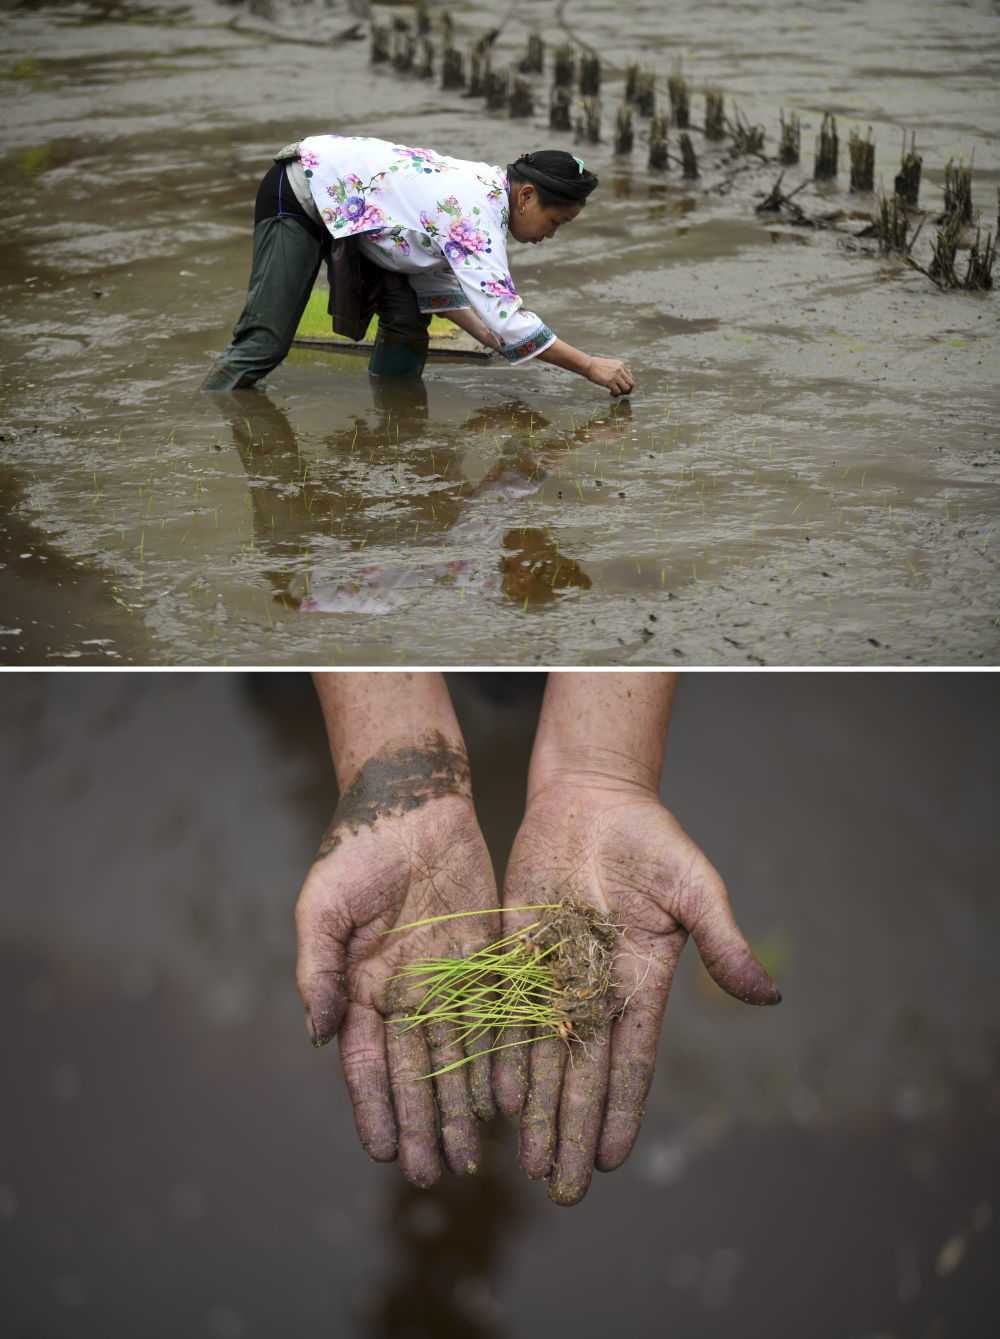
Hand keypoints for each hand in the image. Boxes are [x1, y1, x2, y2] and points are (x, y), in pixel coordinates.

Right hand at [296, 783, 498, 1187]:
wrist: (411, 802)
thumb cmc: (356, 849)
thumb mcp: (323, 907)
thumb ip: (320, 970)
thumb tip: (318, 1036)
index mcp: (362, 986)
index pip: (369, 1062)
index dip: (376, 1107)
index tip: (386, 1151)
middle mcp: (406, 992)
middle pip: (416, 1071)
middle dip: (425, 1123)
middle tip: (437, 1174)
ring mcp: (448, 977)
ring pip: (458, 1053)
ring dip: (464, 1104)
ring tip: (474, 1156)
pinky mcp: (487, 955)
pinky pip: (497, 1013)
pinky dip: (500, 1055)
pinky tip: (508, 1096)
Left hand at [493, 779, 779, 1205]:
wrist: (593, 798)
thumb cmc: (653, 840)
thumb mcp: (695, 888)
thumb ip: (723, 942)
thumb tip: (770, 996)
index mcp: (641, 982)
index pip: (630, 1061)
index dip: (617, 1110)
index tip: (608, 1161)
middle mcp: (595, 990)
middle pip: (581, 1072)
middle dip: (570, 1130)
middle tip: (560, 1191)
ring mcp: (552, 973)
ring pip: (540, 1054)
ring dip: (534, 1108)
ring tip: (526, 1164)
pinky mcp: (516, 950)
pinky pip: (504, 1011)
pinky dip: (499, 1052)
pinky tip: (492, 1095)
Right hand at [587, 355, 633, 395]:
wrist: (588, 365)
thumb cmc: (595, 365)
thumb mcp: (609, 364)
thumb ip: (615, 370)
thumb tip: (618, 378)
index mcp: (621, 365)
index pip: (630, 377)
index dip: (627, 384)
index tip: (621, 387)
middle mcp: (620, 370)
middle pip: (631, 383)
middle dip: (628, 390)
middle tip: (621, 393)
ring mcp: (616, 376)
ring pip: (626, 388)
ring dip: (622, 393)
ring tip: (615, 393)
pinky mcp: (610, 382)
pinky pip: (617, 392)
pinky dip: (615, 395)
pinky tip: (610, 393)